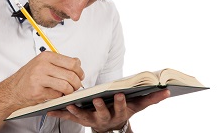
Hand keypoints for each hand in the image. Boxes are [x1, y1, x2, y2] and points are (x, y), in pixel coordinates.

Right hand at [7, 51, 84, 108]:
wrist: (12, 90)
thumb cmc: (29, 76)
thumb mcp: (43, 63)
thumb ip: (60, 62)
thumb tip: (77, 62)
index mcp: (46, 56)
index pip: (72, 63)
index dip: (80, 71)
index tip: (80, 76)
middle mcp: (42, 65)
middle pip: (71, 75)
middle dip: (77, 83)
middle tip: (76, 86)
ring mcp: (39, 78)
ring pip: (66, 86)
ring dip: (70, 91)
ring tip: (68, 92)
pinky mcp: (38, 91)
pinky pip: (57, 95)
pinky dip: (60, 97)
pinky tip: (56, 94)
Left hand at [47, 89, 169, 131]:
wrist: (109, 126)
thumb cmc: (122, 110)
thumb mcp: (137, 106)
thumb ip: (151, 99)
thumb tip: (167, 90)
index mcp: (118, 113)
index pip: (122, 108)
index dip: (121, 102)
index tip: (120, 94)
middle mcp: (104, 118)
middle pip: (102, 114)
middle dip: (100, 107)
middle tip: (96, 99)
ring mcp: (90, 120)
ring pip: (83, 117)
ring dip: (76, 111)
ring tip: (69, 105)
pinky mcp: (79, 119)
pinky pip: (68, 118)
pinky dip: (59, 114)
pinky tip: (49, 111)